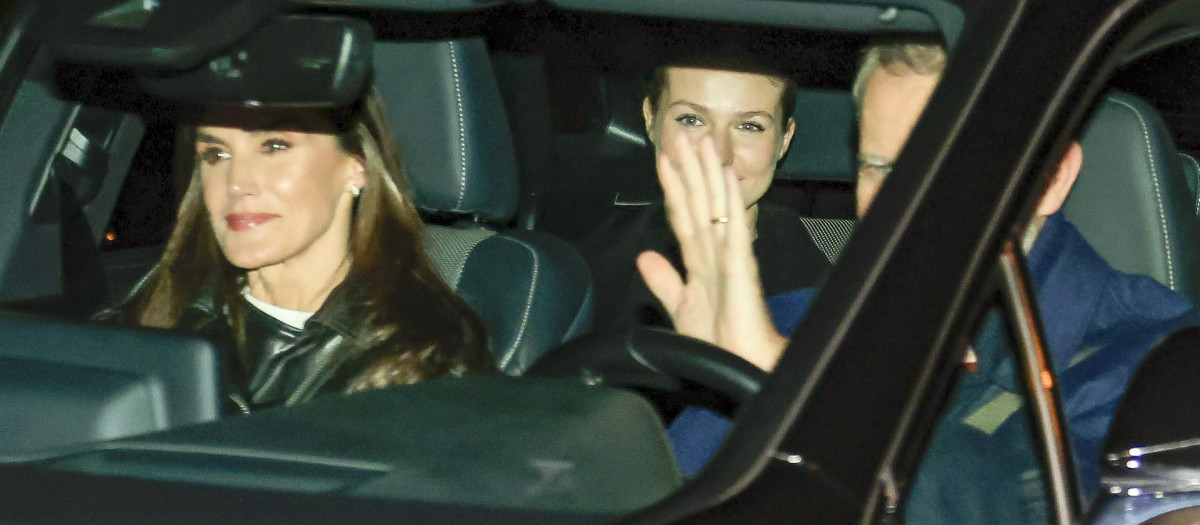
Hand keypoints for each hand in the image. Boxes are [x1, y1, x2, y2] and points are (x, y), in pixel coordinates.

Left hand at [637, 134, 786, 370]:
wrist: (740, 365)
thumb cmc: (720, 341)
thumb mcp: (681, 306)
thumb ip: (664, 281)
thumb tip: (643, 257)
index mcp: (701, 260)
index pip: (682, 214)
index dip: (672, 185)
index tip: (662, 158)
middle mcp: (716, 251)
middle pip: (699, 201)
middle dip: (689, 167)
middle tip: (681, 133)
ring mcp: (730, 255)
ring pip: (716, 205)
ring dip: (708, 172)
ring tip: (703, 141)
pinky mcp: (741, 265)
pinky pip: (734, 226)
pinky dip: (730, 200)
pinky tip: (726, 176)